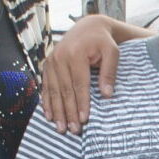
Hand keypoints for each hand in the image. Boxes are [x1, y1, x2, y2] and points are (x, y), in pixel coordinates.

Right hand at [41, 15, 121, 133]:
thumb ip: (109, 72)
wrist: (88, 28)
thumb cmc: (103, 41)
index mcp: (75, 54)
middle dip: (68, 112)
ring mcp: (51, 61)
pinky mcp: (47, 65)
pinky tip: (49, 115)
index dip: (81, 103)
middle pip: (64, 90)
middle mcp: (59, 57)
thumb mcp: (112, 52)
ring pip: (53, 91)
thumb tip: (107, 95)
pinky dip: (47, 102)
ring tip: (60, 128)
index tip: (84, 120)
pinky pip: (46, 86)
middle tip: (72, 130)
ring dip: (56, 111)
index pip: (79, 84)